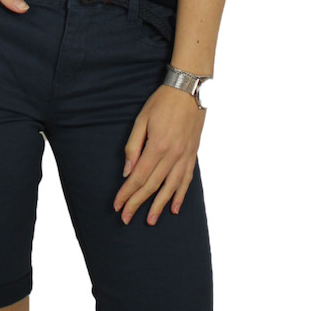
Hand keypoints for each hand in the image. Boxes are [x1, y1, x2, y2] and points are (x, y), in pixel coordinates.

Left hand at [113, 84, 205, 224]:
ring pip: (170, 188)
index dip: (127, 193)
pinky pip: (186, 180)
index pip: (138, 177)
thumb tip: (127, 171)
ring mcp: (184, 156)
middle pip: (152, 186)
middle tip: (126, 218)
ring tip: (150, 220)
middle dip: (137, 203)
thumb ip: (133, 146)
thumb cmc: (162, 102)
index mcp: (157, 146)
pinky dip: (180, 195)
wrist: (190, 90)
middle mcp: (172, 155)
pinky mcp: (192, 154)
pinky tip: (174, 207)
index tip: (117, 206)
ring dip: (159, 205)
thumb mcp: (141, 119)